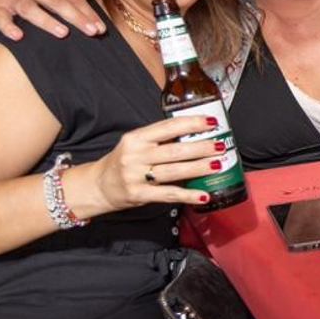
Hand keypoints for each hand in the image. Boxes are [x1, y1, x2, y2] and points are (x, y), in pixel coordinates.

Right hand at [0, 0, 100, 39]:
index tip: (100, 28)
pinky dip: (8, 27)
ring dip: (47, 21)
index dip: (87, 11)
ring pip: (30, 8)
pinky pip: (2, 18)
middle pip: (55, 1)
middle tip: (91, 32)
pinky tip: (18, 36)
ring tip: (63, 33)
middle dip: (75, 17)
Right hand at [84, 117, 232, 213]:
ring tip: (217, 165)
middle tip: (221, 146)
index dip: (191, 124)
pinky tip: (204, 195)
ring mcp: (136, 176)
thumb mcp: (136, 144)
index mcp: (136, 138)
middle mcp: (135, 155)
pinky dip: (188, 195)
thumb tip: (194, 133)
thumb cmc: (123, 162)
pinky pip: (168, 195)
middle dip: (201, 148)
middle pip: (174, 150)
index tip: (211, 122)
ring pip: (174, 171)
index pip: (168, 127)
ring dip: (198, 168)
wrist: (98, 186)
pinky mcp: (139, 195)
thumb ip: (160, 139)